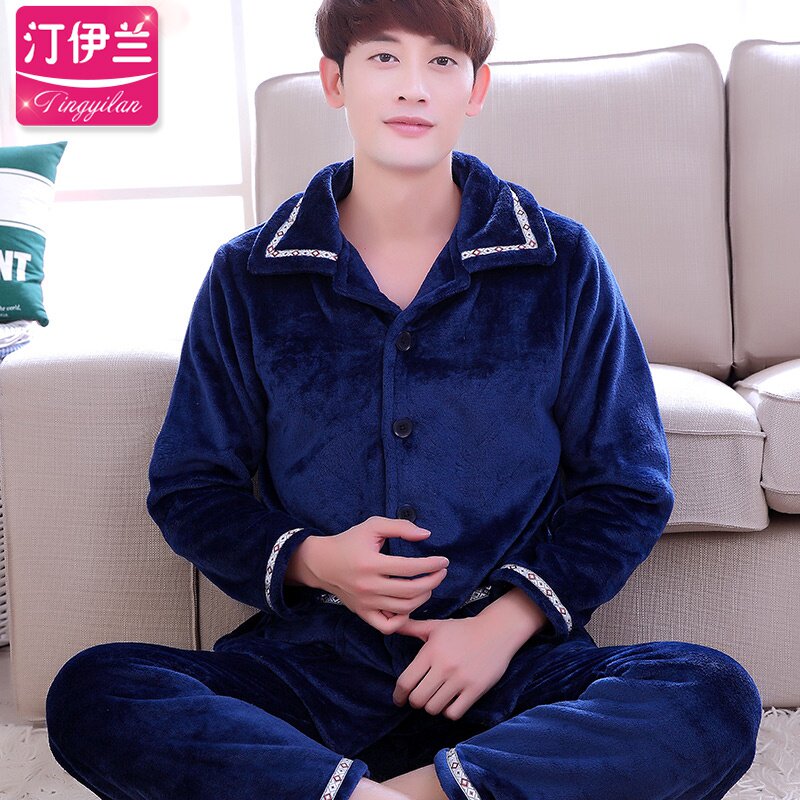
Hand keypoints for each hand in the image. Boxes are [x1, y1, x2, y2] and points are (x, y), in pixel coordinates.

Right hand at [312, 516, 449, 634]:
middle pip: (411, 591)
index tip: (443, 561)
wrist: (321, 563)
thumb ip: (400, 528)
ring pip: (404, 609)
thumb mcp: (372, 526)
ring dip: (423, 598)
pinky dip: (403, 620)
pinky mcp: (363, 613)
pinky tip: (409, 606)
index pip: (410, 568)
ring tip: (429, 586)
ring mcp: (366, 603)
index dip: (431, 565)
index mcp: (371, 564)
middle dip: (433, 581)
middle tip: (441, 572)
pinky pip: (387, 626)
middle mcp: (368, 586)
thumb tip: (426, 535)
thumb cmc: (349, 542)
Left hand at [390, 615, 517, 720]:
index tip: (399, 699)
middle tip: (418, 698)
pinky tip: (450, 702)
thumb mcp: (435, 626)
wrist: (496, 631)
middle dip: (414, 701)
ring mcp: (460, 679)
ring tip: (434, 699)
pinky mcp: (476, 689)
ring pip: (434, 708)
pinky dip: (448, 711)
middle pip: (418, 699)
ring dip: (431, 707)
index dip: (398, 695)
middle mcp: (444, 666)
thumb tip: (391, 625)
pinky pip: (454, 713)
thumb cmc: (462, 629)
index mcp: (431, 651)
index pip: (405, 682)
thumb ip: (411, 628)